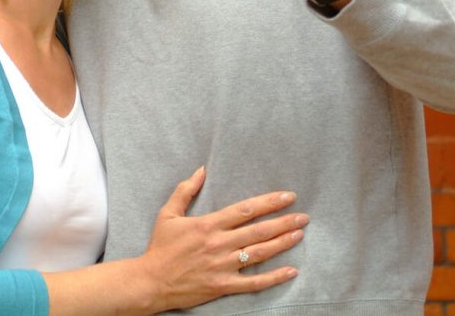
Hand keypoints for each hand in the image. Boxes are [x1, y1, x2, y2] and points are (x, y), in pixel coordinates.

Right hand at [139, 167, 305, 309]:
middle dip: (283, 222)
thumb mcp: (168, 213)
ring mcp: (223, 266)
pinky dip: (274, 277)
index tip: (287, 196)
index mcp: (207, 225)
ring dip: (282, 243)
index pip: (245, 210)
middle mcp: (219, 244)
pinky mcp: (223, 285)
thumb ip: (185, 190)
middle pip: (258, 230)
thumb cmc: (160, 247)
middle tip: (303, 216)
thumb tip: (201, 170)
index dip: (269, 202)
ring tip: (299, 234)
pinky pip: (253, 282)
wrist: (151, 281)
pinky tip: (291, 270)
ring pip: (259, 253)